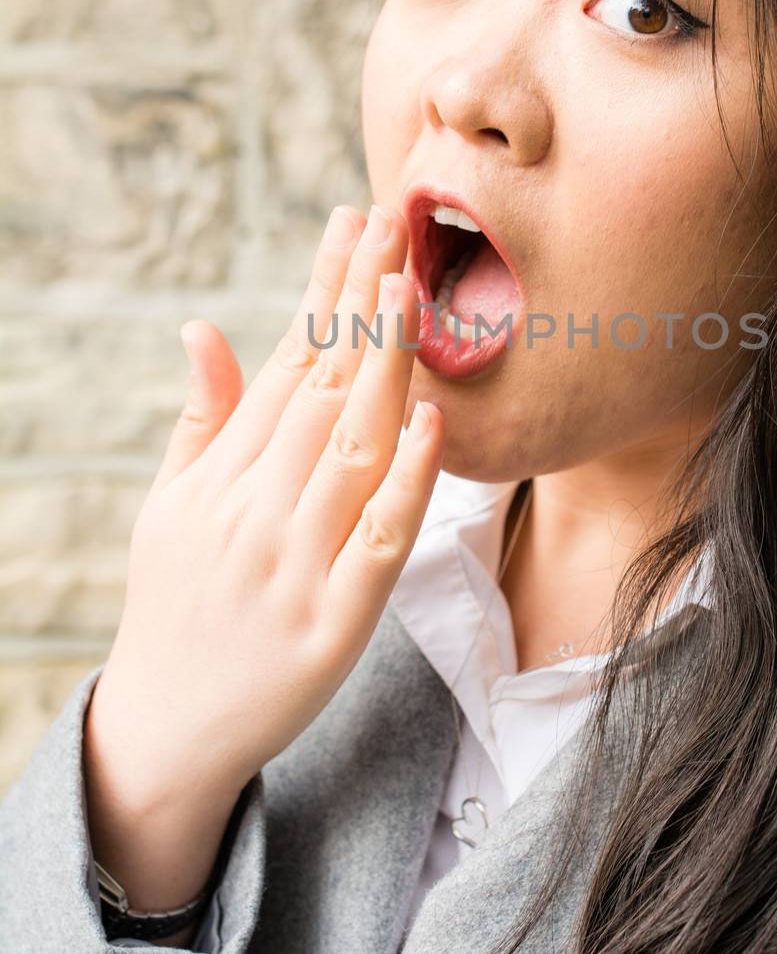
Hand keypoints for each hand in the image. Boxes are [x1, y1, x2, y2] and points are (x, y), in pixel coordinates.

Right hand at [86, 204, 442, 808]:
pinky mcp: (334, 623)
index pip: (285, 362)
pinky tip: (433, 421)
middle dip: (360, 303)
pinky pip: (379, 541)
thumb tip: (205, 326)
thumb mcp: (169, 507)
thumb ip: (202, 418)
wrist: (167, 728)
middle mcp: (255, 509)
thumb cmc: (176, 603)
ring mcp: (295, 565)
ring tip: (413, 289)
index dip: (324, 290)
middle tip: (396, 226)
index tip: (353, 225)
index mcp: (222, 475)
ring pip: (351, 449)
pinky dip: (408, 481)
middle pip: (321, 389)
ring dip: (385, 366)